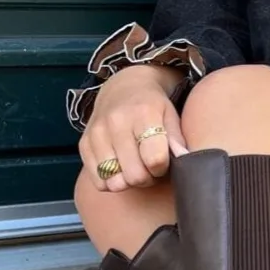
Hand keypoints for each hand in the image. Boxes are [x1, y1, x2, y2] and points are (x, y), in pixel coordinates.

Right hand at [79, 65, 189, 192]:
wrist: (122, 87)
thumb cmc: (153, 108)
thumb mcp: (171, 116)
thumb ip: (178, 140)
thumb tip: (185, 160)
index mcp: (143, 114)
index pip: (155, 160)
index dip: (162, 168)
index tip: (162, 161)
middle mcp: (116, 122)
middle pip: (135, 175)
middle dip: (146, 178)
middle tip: (148, 167)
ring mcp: (97, 133)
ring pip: (115, 181)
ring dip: (128, 181)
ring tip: (134, 166)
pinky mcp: (84, 144)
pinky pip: (98, 181)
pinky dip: (110, 181)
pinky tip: (119, 168)